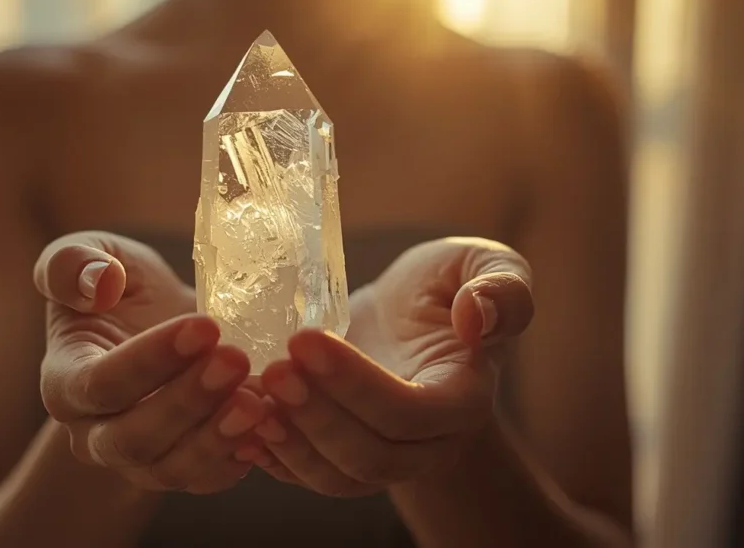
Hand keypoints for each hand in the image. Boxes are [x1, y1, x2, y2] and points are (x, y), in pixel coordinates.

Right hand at [35, 232, 267, 493]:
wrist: (156, 330)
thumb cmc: (120, 290)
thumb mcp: (93, 255)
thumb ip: (74, 262)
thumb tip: (99, 284)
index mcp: (65, 381)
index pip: (100, 384)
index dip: (150, 360)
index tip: (204, 326)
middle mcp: (94, 434)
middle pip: (133, 438)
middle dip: (189, 401)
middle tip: (236, 360)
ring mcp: (139, 461)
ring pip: (173, 467)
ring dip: (217, 436)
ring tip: (260, 401)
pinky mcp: (183, 471)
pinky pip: (208, 479)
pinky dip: (240, 456)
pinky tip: (271, 425)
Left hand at [255, 237, 533, 496]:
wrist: (406, 323)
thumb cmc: (442, 289)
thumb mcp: (481, 265)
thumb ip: (501, 286)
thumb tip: (478, 317)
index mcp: (462, 399)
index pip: (411, 414)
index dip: (357, 386)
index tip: (305, 338)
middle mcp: (426, 444)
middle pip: (370, 454)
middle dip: (317, 414)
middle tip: (275, 366)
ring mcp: (382, 459)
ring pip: (336, 476)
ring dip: (291, 441)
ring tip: (251, 395)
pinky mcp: (341, 460)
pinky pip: (307, 477)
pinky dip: (273, 457)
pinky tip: (242, 421)